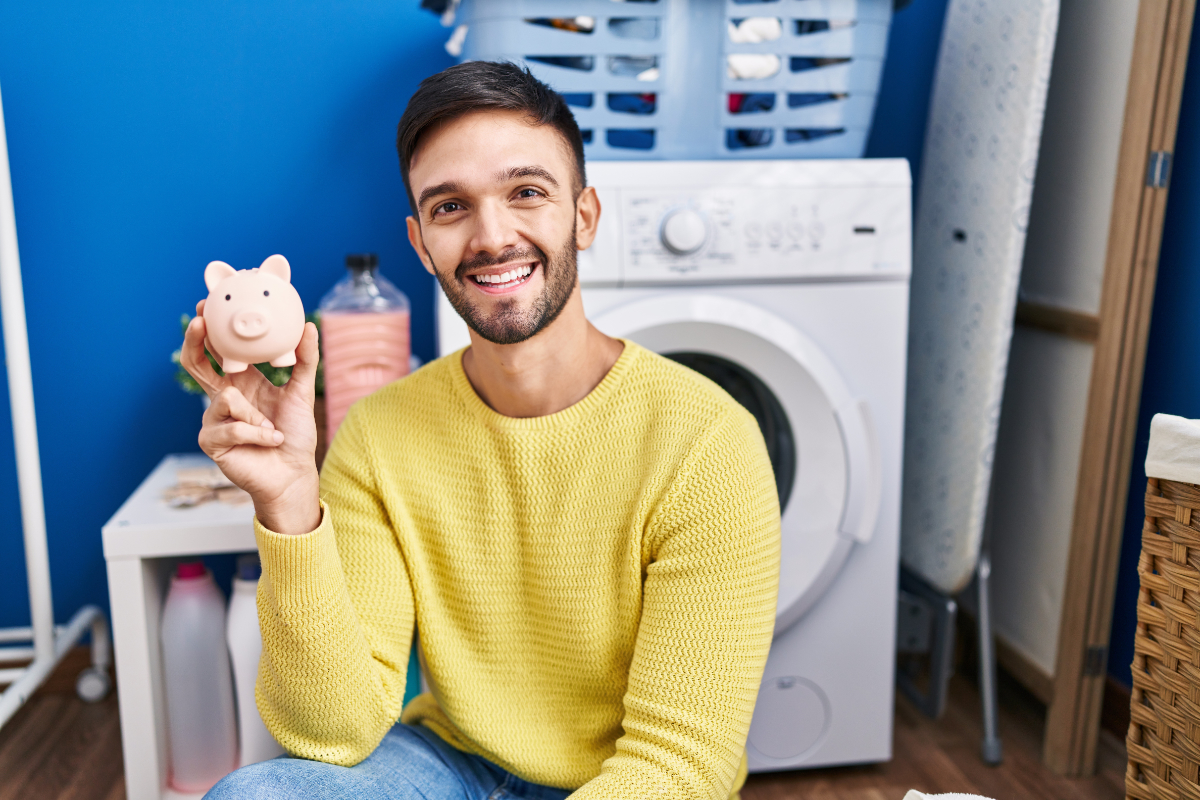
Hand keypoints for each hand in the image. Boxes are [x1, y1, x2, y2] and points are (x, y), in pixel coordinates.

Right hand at [181, 299, 321, 534]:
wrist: (293, 474)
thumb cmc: (295, 436)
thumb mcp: (301, 393)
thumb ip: (304, 360)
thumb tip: (309, 326)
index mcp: (242, 384)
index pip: (218, 352)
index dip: (209, 330)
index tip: (208, 304)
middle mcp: (223, 398)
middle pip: (195, 365)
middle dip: (193, 341)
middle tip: (199, 322)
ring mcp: (214, 420)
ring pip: (225, 398)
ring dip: (255, 414)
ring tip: (273, 427)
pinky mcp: (211, 441)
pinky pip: (230, 425)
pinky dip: (257, 433)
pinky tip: (269, 440)